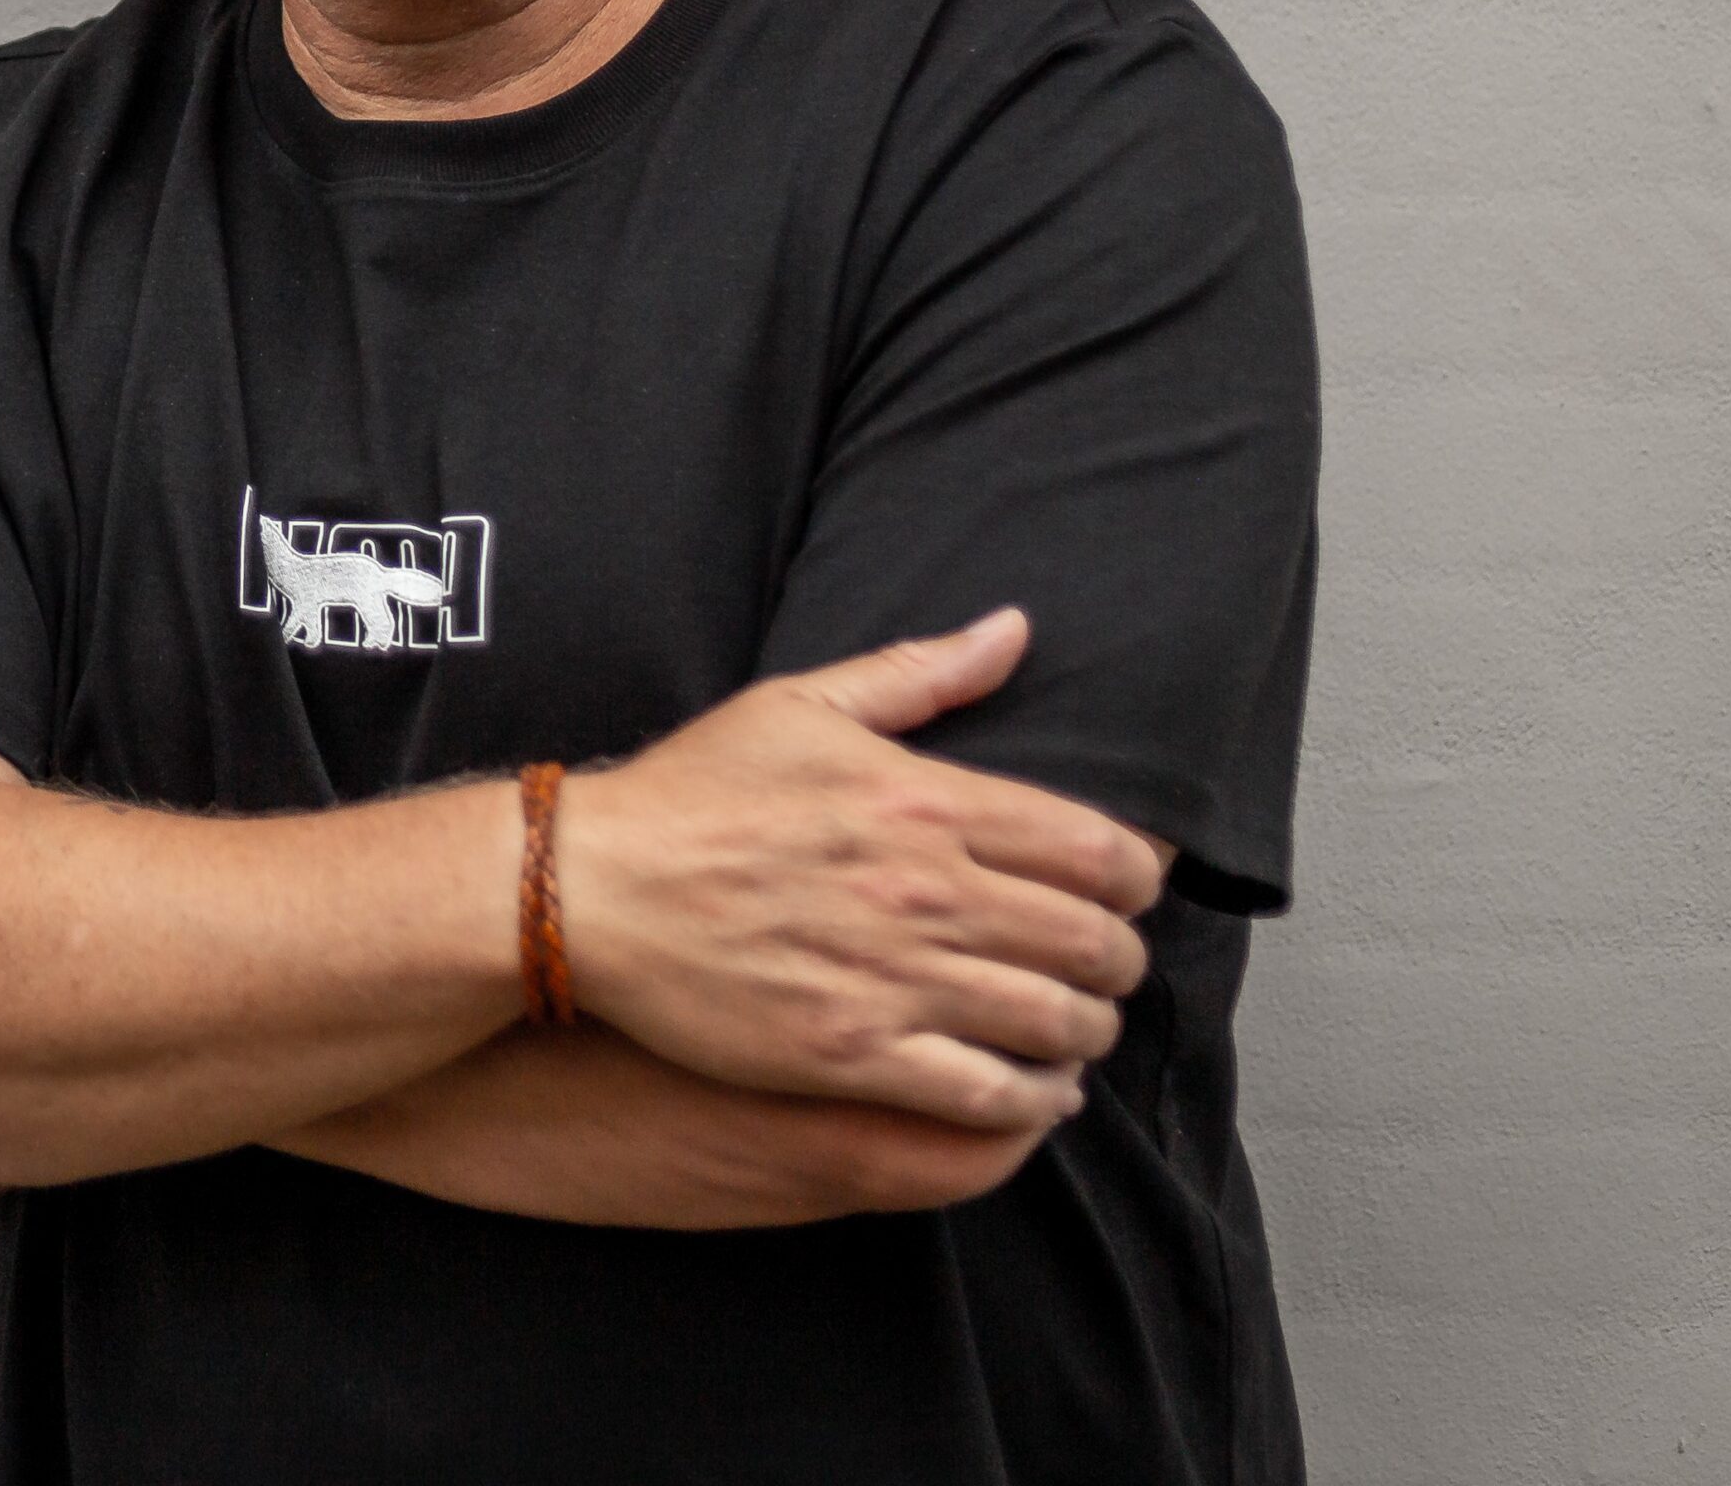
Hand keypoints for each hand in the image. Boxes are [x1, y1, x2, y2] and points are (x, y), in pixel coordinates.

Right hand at [561, 608, 1163, 1131]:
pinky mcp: (852, 1054)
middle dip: (1121, 960)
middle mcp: (925, 890)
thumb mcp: (802, 704)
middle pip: (1094, 942)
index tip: (1130, 887)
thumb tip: (1014, 630)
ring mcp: (891, 978)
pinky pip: (987, 1094)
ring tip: (1077, 1026)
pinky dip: (1034, 1099)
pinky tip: (1035, 1089)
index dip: (1139, 877)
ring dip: (1087, 1030)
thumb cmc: (693, 791)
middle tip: (1110, 964)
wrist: (590, 886)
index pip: (1097, 849)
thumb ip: (921, 672)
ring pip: (1055, 1023)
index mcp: (923, 800)